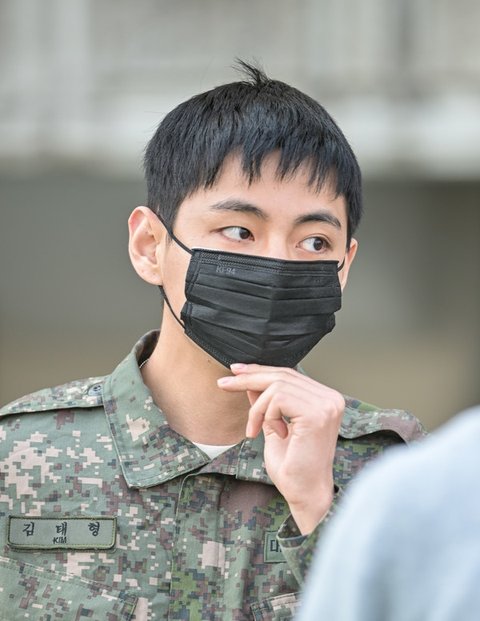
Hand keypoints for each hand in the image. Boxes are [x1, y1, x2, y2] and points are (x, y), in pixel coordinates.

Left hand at [217, 364, 344, 534]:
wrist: (304, 494)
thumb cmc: (292, 468)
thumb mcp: (273, 427)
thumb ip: (267, 404)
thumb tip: (250, 382)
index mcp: (325, 399)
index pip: (289, 375)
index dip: (260, 371)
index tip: (235, 371)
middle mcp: (331, 398)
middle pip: (282, 375)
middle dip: (249, 378)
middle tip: (224, 384)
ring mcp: (326, 405)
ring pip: (276, 386)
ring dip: (257, 408)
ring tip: (255, 430)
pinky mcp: (317, 414)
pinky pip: (278, 399)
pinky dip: (265, 414)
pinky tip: (274, 434)